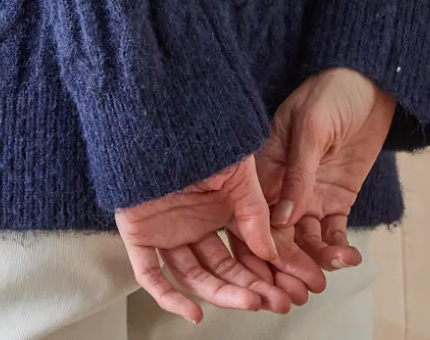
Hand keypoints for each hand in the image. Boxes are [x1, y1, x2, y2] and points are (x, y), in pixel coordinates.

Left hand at [114, 149, 298, 323]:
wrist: (155, 115)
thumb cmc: (195, 132)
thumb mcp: (237, 170)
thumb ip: (254, 209)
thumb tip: (271, 250)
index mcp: (217, 207)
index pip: (244, 250)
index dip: (266, 270)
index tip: (290, 286)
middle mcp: (193, 223)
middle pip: (222, 268)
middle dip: (250, 287)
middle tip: (275, 300)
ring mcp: (167, 231)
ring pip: (194, 276)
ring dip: (221, 294)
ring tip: (249, 302)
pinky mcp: (139, 235)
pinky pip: (151, 275)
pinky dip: (170, 298)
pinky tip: (193, 313)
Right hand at [222, 68, 394, 287]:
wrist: (370, 83)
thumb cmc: (333, 92)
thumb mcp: (312, 126)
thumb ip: (298, 172)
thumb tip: (281, 219)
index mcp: (265, 163)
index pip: (255, 211)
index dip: (261, 241)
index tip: (272, 267)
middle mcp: (282, 184)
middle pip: (278, 233)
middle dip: (289, 262)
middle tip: (304, 283)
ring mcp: (309, 194)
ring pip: (305, 238)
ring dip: (317, 258)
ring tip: (335, 264)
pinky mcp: (335, 199)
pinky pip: (333, 232)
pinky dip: (339, 248)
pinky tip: (349, 256)